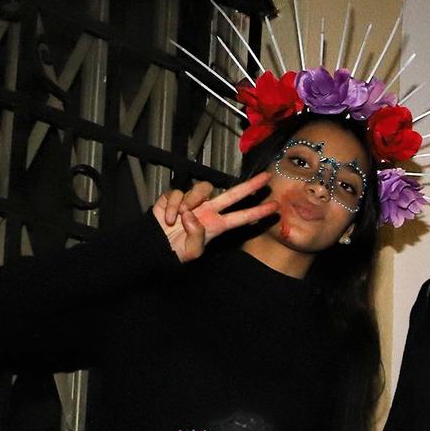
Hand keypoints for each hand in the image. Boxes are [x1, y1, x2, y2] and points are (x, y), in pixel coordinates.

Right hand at [151, 172, 276, 262]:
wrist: (154, 245)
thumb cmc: (175, 250)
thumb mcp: (191, 252)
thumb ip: (197, 237)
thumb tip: (192, 216)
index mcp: (216, 225)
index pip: (242, 217)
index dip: (258, 212)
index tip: (275, 207)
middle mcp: (208, 211)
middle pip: (233, 194)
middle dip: (250, 185)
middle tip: (266, 177)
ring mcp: (193, 202)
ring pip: (202, 189)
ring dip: (192, 200)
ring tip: (179, 217)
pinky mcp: (175, 196)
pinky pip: (177, 193)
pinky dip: (171, 205)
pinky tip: (167, 218)